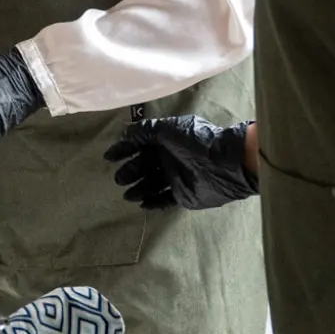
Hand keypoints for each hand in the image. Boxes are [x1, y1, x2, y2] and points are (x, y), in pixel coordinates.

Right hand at [104, 116, 257, 209]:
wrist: (225, 163)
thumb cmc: (196, 142)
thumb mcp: (168, 129)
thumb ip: (144, 130)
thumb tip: (123, 134)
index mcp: (166, 140)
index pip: (140, 145)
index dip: (124, 150)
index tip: (109, 158)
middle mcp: (169, 158)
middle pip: (143, 166)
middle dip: (130, 172)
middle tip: (120, 179)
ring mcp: (176, 178)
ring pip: (151, 184)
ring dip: (138, 189)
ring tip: (128, 195)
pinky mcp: (183, 195)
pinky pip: (164, 200)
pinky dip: (153, 202)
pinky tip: (142, 205)